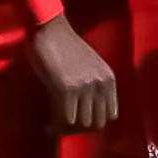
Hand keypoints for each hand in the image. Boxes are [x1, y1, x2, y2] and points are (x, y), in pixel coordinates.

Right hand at [29, 12, 117, 132]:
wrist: (48, 28)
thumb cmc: (64, 45)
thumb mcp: (89, 66)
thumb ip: (94, 85)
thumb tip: (87, 116)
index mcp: (109, 79)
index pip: (109, 116)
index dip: (93, 122)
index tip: (78, 124)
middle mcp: (100, 84)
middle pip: (97, 124)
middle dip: (80, 130)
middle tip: (64, 128)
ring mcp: (84, 86)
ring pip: (81, 124)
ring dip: (67, 129)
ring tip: (54, 127)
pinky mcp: (66, 88)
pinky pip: (65, 119)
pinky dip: (55, 126)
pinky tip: (47, 126)